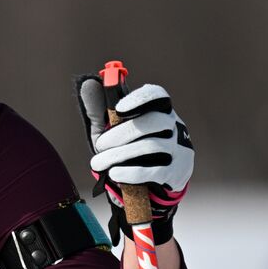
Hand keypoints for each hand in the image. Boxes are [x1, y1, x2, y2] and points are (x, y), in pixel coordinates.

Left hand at [75, 77, 193, 244]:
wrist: (151, 185)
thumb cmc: (128, 148)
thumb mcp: (112, 129)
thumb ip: (100, 109)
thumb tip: (88, 84)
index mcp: (160, 110)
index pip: (158, 96)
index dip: (140, 99)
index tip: (118, 108)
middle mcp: (174, 126)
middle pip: (153, 122)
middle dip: (121, 134)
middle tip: (99, 146)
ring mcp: (179, 149)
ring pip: (151, 146)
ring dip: (119, 155)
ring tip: (98, 164)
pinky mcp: (177, 172)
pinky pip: (155, 171)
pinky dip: (132, 172)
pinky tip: (115, 173)